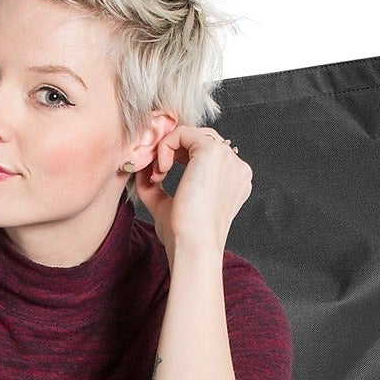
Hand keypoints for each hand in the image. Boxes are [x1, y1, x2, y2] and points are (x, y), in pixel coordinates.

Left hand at [129, 124, 252, 260]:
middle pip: (200, 140)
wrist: (193, 246)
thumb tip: (144, 169)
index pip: (205, 153)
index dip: (177, 158)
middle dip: (172, 151)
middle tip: (155, 176)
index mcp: (232, 181)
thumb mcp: (167, 207)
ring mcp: (228, 159)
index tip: (158, 179)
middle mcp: (236, 168)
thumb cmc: (183, 236)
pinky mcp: (213, 152)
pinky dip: (165, 146)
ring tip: (158, 175)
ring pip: (191, 134)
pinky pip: (183, 132)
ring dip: (167, 149)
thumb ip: (157, 188)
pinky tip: (161, 169)